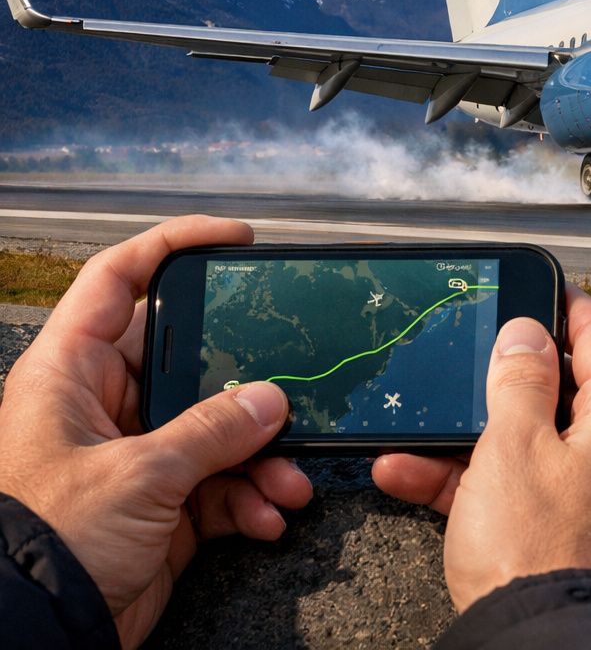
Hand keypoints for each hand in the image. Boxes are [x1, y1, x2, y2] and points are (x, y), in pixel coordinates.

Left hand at [0, 216, 312, 647]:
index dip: (172, 245)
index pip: (118, 280)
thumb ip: (212, 431)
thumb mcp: (136, 475)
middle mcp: (103, 405)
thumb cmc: (46, 542)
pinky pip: (223, 483)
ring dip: (263, 454)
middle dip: (248, 381)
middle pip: (191, 359)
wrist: (36, 634)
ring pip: (218, 428)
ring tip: (288, 479)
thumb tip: (270, 399)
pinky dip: (252, 498)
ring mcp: (136, 455)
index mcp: (70, 374)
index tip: (234, 240)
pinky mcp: (162, 504)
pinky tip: (268, 514)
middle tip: (294, 380)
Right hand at [373, 286, 590, 610]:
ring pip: (557, 458)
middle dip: (507, 398)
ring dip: (488, 453)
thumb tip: (529, 336)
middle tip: (466, 384)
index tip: (544, 293)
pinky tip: (438, 494)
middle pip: (577, 403)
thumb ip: (520, 380)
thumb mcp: (511, 447)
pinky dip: (510, 495)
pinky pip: (561, 502)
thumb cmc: (538, 555)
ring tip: (418, 453)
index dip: (567, 310)